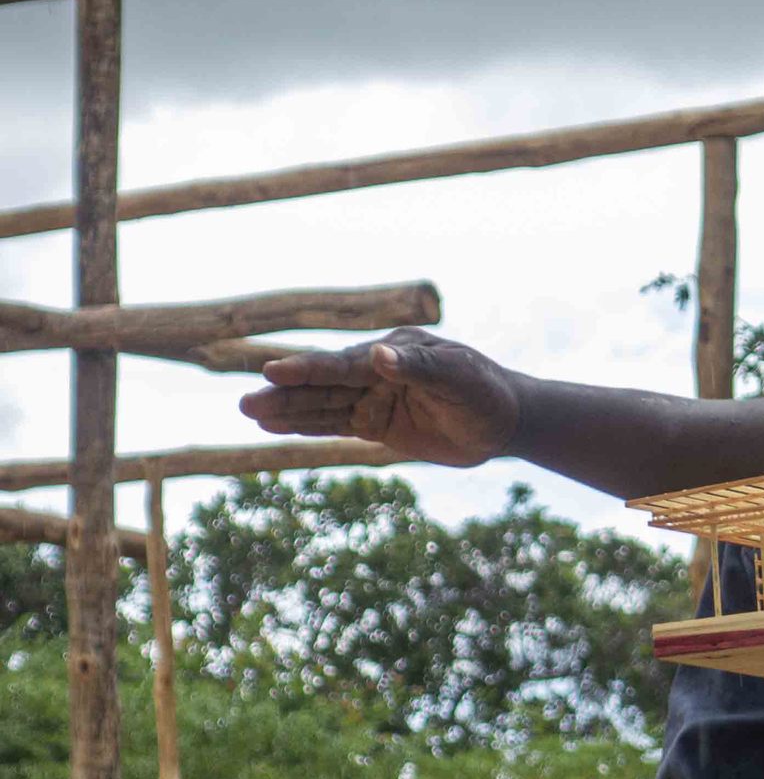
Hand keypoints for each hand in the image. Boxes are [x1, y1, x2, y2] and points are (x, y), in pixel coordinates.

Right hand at [239, 330, 521, 463]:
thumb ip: (419, 369)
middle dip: (286, 394)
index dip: (309, 370)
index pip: (344, 364)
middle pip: (324, 385)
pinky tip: (275, 425)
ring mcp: (373, 397)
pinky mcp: (375, 424)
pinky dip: (306, 426)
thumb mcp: (459, 379)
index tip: (274, 371)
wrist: (503, 421)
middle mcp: (376, 371)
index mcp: (394, 352)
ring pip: (323, 405)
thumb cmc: (485, 393)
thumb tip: (380, 356)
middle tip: (246, 402)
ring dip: (287, 410)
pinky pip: (335, 424)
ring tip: (248, 411)